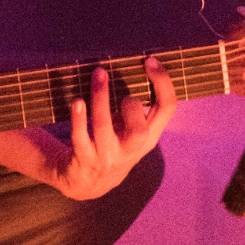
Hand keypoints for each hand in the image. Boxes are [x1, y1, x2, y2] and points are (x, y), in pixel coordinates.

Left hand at [46, 58, 175, 200]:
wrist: (86, 183)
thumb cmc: (112, 145)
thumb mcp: (131, 131)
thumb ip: (138, 108)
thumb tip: (136, 66)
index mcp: (149, 137)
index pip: (167, 110)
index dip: (162, 83)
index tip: (149, 60)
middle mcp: (131, 149)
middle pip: (140, 130)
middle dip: (131, 106)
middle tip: (121, 92)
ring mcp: (107, 157)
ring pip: (104, 128)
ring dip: (100, 99)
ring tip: (98, 74)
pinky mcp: (84, 159)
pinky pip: (81, 138)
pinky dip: (79, 119)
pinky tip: (78, 102)